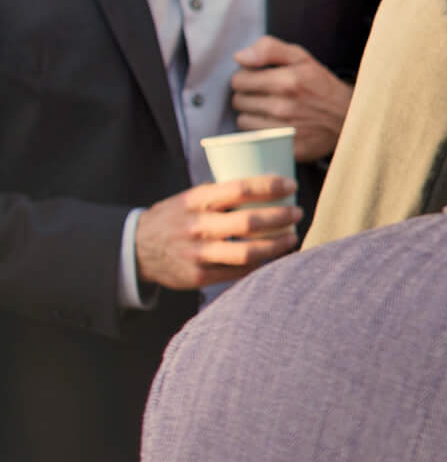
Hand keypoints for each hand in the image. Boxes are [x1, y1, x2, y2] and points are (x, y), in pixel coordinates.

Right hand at [135, 176, 299, 291]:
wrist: (135, 249)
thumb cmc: (175, 218)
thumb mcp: (189, 198)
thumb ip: (220, 194)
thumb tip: (267, 186)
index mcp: (195, 201)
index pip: (239, 189)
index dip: (270, 186)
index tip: (291, 185)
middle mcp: (197, 226)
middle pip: (249, 222)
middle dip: (281, 217)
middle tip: (297, 212)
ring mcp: (198, 254)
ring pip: (248, 252)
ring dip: (277, 245)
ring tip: (292, 237)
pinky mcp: (199, 276)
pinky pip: (239, 272)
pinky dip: (261, 264)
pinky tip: (274, 257)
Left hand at [231, 37, 352, 161]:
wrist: (351, 118)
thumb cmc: (321, 86)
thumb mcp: (302, 58)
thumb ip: (269, 48)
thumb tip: (239, 57)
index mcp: (287, 81)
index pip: (238, 80)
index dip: (247, 78)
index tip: (261, 80)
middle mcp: (284, 107)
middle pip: (239, 101)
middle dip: (250, 96)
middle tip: (268, 95)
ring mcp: (286, 131)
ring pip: (244, 120)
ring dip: (254, 115)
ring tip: (273, 111)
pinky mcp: (287, 149)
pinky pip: (256, 139)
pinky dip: (262, 132)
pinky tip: (277, 126)